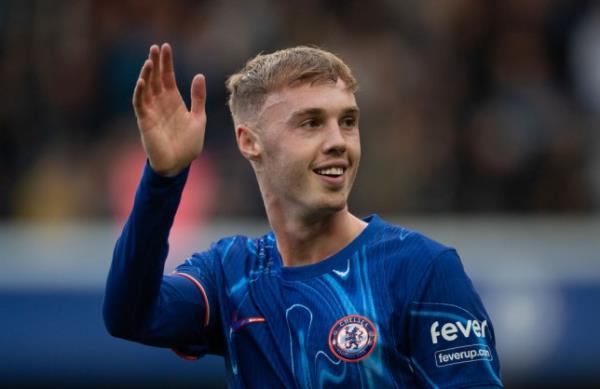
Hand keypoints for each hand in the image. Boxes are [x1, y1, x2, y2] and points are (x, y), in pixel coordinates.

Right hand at [133, 43, 206, 176]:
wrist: (179, 164)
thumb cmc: (189, 144)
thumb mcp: (198, 118)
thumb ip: (198, 98)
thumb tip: (199, 75)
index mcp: (174, 101)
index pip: (168, 77)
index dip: (167, 63)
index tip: (166, 46)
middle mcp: (161, 103)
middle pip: (156, 79)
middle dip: (156, 63)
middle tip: (156, 47)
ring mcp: (152, 111)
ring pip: (146, 88)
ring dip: (147, 74)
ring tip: (150, 60)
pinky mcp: (145, 121)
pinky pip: (140, 104)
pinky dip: (140, 92)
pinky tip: (142, 80)